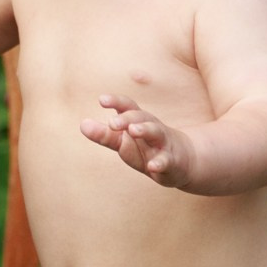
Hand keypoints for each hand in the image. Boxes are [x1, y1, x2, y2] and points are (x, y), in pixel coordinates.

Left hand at [80, 94, 194, 188]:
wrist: (184, 162)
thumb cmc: (147, 149)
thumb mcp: (124, 142)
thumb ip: (105, 135)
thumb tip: (82, 124)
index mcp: (139, 121)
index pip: (128, 107)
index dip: (116, 102)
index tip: (102, 100)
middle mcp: (152, 128)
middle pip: (141, 117)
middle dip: (127, 118)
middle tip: (113, 122)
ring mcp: (164, 144)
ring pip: (156, 133)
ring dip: (144, 130)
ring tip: (133, 130)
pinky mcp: (172, 162)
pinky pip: (167, 161)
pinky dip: (160, 163)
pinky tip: (152, 167)